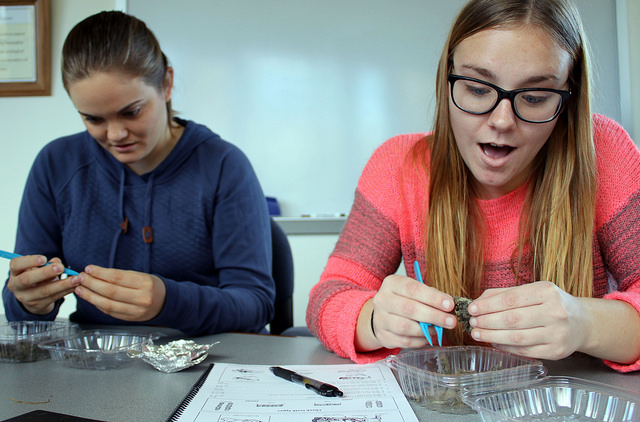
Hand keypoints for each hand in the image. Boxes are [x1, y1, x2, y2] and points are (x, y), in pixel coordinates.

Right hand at [6, 254, 75, 314]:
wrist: (33, 297)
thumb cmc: (37, 277)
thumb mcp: (39, 268)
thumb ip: (48, 263)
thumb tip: (57, 262)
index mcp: (15, 273)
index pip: (16, 264)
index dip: (29, 261)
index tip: (44, 258)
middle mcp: (17, 286)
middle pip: (27, 279)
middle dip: (45, 273)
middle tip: (61, 268)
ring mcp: (26, 298)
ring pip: (44, 291)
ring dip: (62, 284)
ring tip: (76, 279)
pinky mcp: (38, 305)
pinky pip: (54, 297)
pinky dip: (66, 291)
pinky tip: (75, 286)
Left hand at [73, 265, 165, 321]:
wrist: (164, 302)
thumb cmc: (150, 286)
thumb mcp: (140, 275)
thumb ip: (119, 275)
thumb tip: (95, 273)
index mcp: (145, 283)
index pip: (118, 277)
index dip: (100, 273)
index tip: (88, 268)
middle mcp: (141, 298)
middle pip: (111, 291)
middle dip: (92, 284)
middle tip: (80, 278)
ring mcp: (135, 311)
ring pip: (107, 304)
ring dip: (90, 296)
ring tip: (80, 289)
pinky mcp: (129, 319)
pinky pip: (109, 312)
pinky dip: (97, 304)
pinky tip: (90, 297)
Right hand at [356, 274, 454, 350]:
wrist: (382, 315)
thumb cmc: (403, 300)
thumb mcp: (414, 291)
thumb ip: (431, 295)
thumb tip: (448, 304)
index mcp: (391, 283)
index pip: (413, 289)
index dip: (433, 298)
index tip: (450, 305)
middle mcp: (382, 300)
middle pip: (409, 308)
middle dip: (434, 315)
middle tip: (451, 321)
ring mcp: (380, 319)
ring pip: (405, 327)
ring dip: (426, 330)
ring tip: (438, 329)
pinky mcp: (383, 336)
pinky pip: (404, 341)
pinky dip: (420, 340)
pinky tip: (428, 336)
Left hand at [468, 281, 586, 359]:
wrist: (582, 323)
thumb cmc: (551, 304)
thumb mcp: (533, 291)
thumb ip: (504, 293)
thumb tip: (478, 301)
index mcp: (547, 292)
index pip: (511, 299)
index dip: (488, 305)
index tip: (472, 308)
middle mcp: (555, 312)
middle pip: (512, 319)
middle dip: (487, 321)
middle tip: (472, 322)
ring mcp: (557, 334)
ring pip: (517, 337)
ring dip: (492, 336)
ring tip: (477, 333)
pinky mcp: (556, 352)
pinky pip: (525, 351)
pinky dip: (506, 347)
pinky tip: (494, 342)